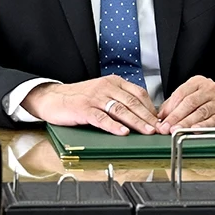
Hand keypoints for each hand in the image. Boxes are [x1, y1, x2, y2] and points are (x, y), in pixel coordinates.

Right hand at [21, 75, 160, 134]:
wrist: (52, 97)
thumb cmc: (80, 98)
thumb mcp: (103, 94)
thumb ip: (120, 101)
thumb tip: (142, 116)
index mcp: (114, 82)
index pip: (139, 94)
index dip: (152, 108)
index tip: (161, 121)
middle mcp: (106, 87)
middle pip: (132, 102)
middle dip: (148, 117)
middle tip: (160, 129)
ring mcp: (95, 97)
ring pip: (120, 110)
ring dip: (136, 122)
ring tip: (147, 131)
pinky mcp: (84, 109)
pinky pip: (101, 118)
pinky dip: (114, 126)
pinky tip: (122, 132)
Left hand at [156, 77, 214, 131]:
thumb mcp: (197, 93)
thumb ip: (178, 102)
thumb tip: (161, 114)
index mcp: (198, 83)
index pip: (180, 93)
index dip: (169, 107)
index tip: (160, 119)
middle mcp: (209, 90)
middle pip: (189, 103)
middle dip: (175, 117)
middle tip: (165, 127)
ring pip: (200, 112)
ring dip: (186, 122)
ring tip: (175, 130)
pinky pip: (214, 120)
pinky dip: (204, 126)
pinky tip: (195, 130)